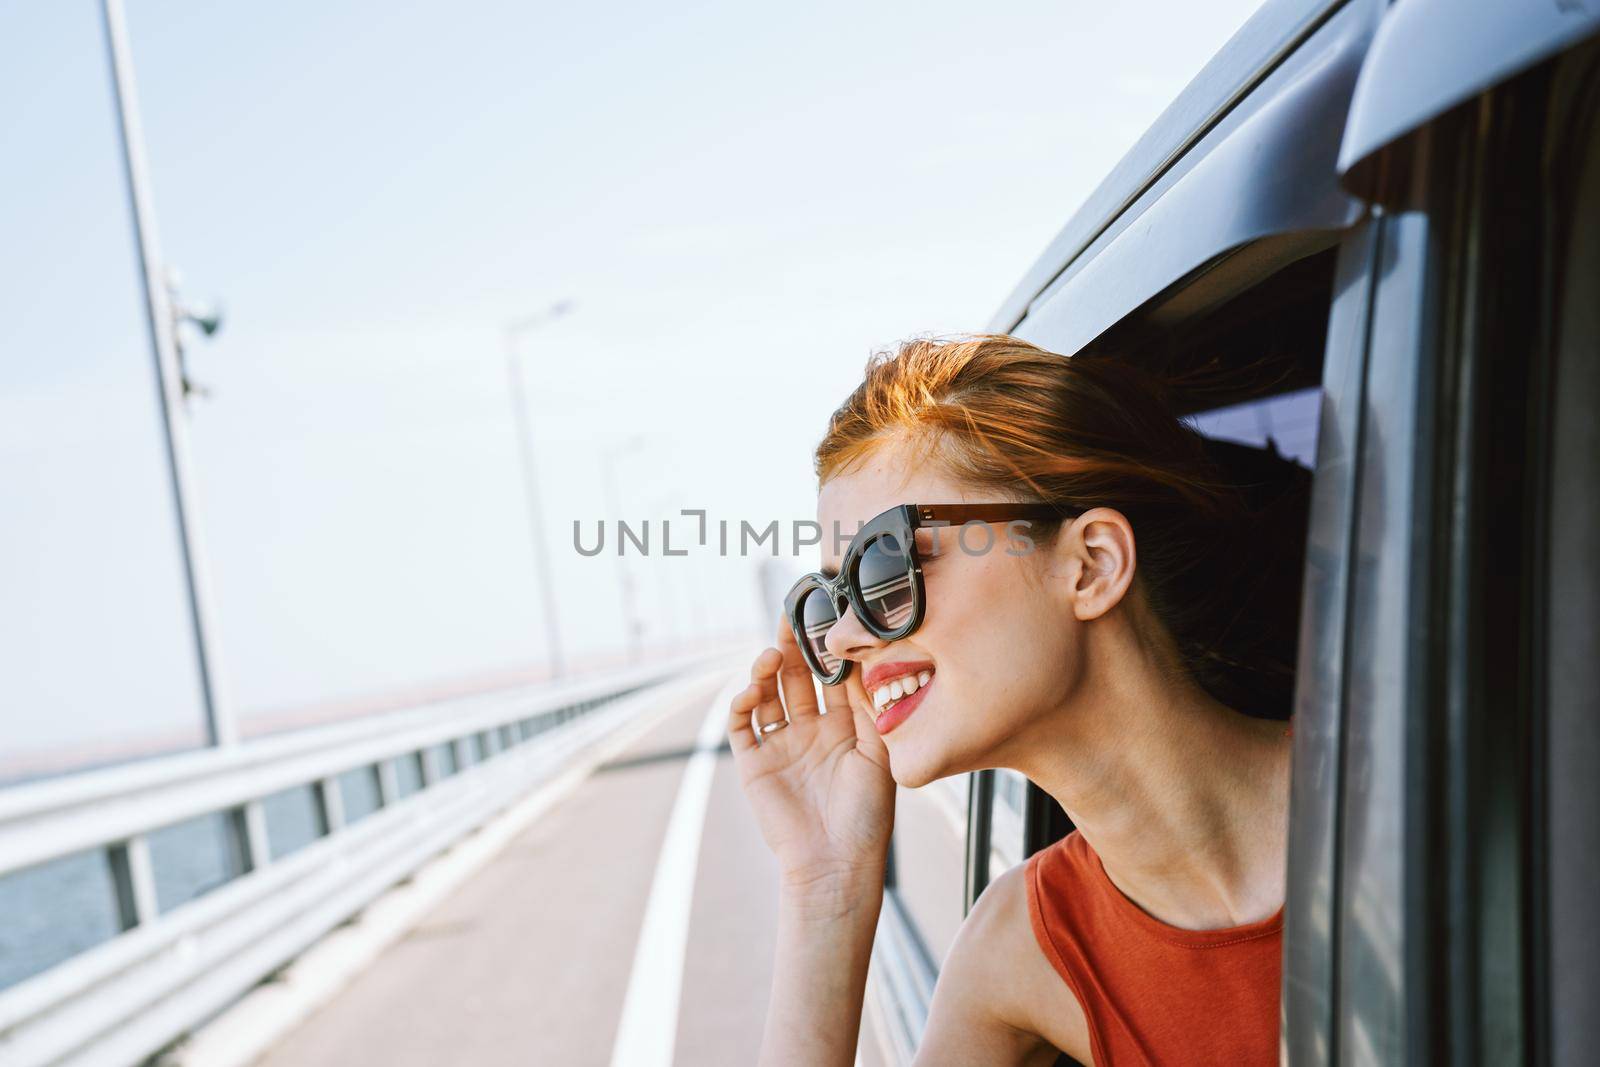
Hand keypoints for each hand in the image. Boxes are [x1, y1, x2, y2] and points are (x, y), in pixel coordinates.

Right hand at [727, 618, 894, 893]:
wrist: (836, 864)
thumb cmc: (867, 816)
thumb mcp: (880, 755)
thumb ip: (870, 708)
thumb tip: (866, 659)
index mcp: (845, 726)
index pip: (833, 675)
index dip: (829, 647)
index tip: (828, 618)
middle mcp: (812, 730)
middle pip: (798, 676)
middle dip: (795, 646)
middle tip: (792, 617)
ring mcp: (782, 745)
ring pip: (767, 694)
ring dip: (767, 670)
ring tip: (774, 654)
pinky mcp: (755, 763)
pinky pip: (742, 725)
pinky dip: (742, 702)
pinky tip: (753, 689)